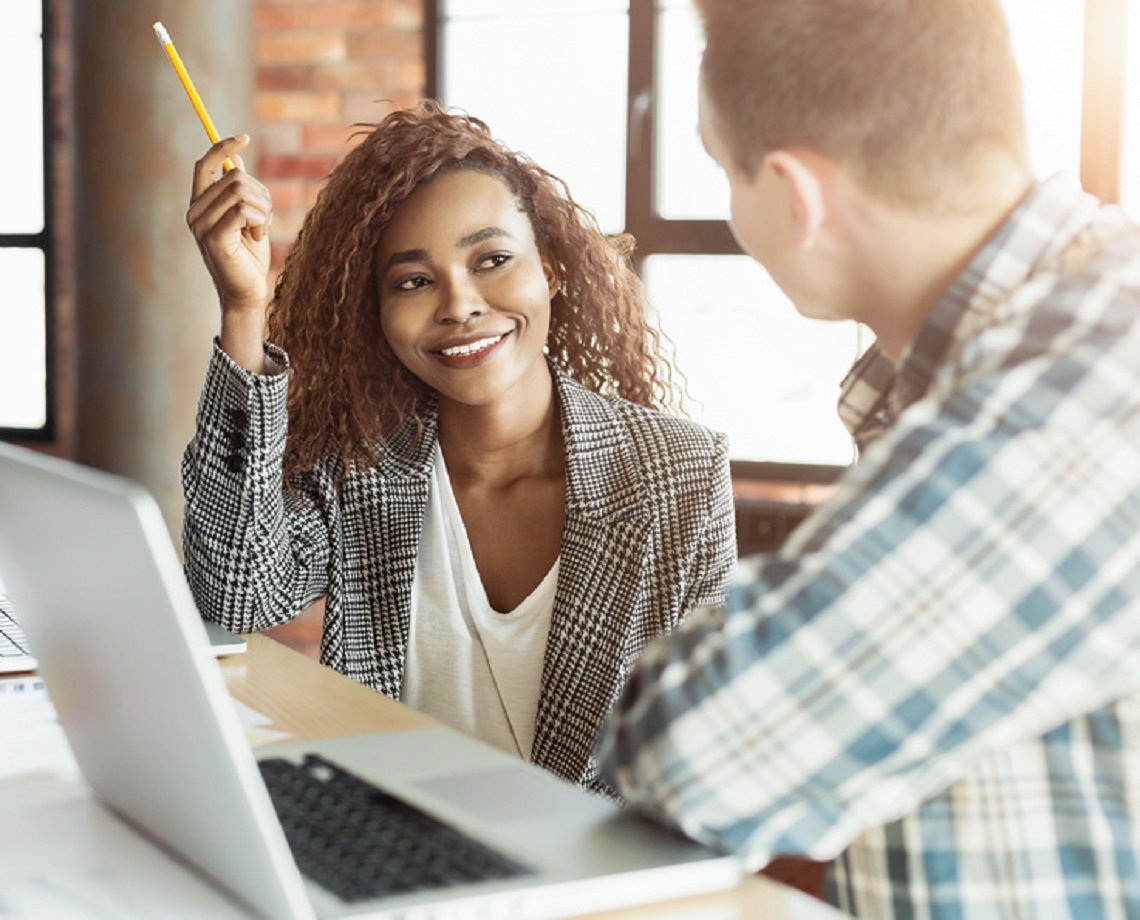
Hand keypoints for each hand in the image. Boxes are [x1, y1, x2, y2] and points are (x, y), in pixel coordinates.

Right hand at [186, 135, 272, 369]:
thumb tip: (236, 161)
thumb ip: (240, 192)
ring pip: (241, 190)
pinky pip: (244, 210)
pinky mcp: (214, 238)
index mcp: (199, 205)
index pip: (204, 164)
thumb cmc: (250, 258)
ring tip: (259, 229)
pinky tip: (257, 236)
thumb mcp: (248, 218)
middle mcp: (194, 212)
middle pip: (233, 176)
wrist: (248, 294)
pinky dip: (260, 220)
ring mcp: (202, 225)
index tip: (244, 137)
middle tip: (264, 217)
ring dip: (262, 208)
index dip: (222, 146)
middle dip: (260, 193)